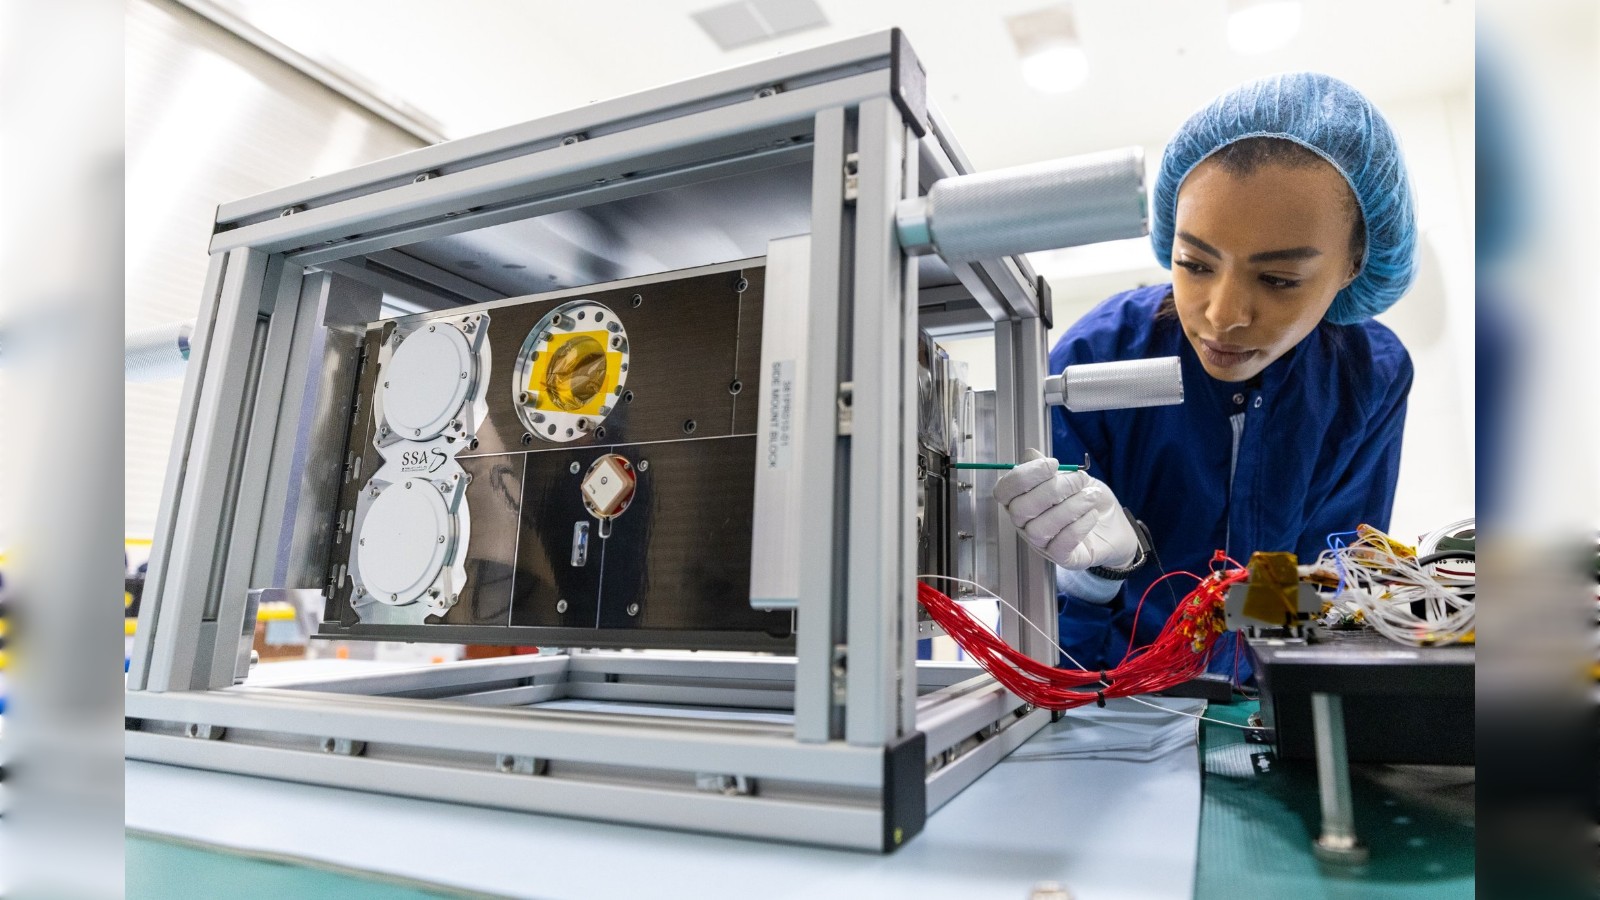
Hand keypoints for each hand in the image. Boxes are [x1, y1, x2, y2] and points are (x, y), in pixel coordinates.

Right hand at [992, 449, 1139, 569]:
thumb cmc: (1088, 499)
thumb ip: (1051, 468)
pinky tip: (1091, 515)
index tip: (1053, 464)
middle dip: (1053, 489)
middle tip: (1080, 480)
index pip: (1004, 490)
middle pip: (1020, 509)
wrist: (1115, 526)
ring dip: (1070, 507)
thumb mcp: (1072, 476)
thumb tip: (1031, 455)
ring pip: (1040, 528)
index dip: (1023, 476)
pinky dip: (1078, 526)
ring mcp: (1041, 543)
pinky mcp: (1061, 558)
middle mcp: (1025, 523)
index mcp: (1021, 499)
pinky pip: (1060, 545)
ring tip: (1091, 496)